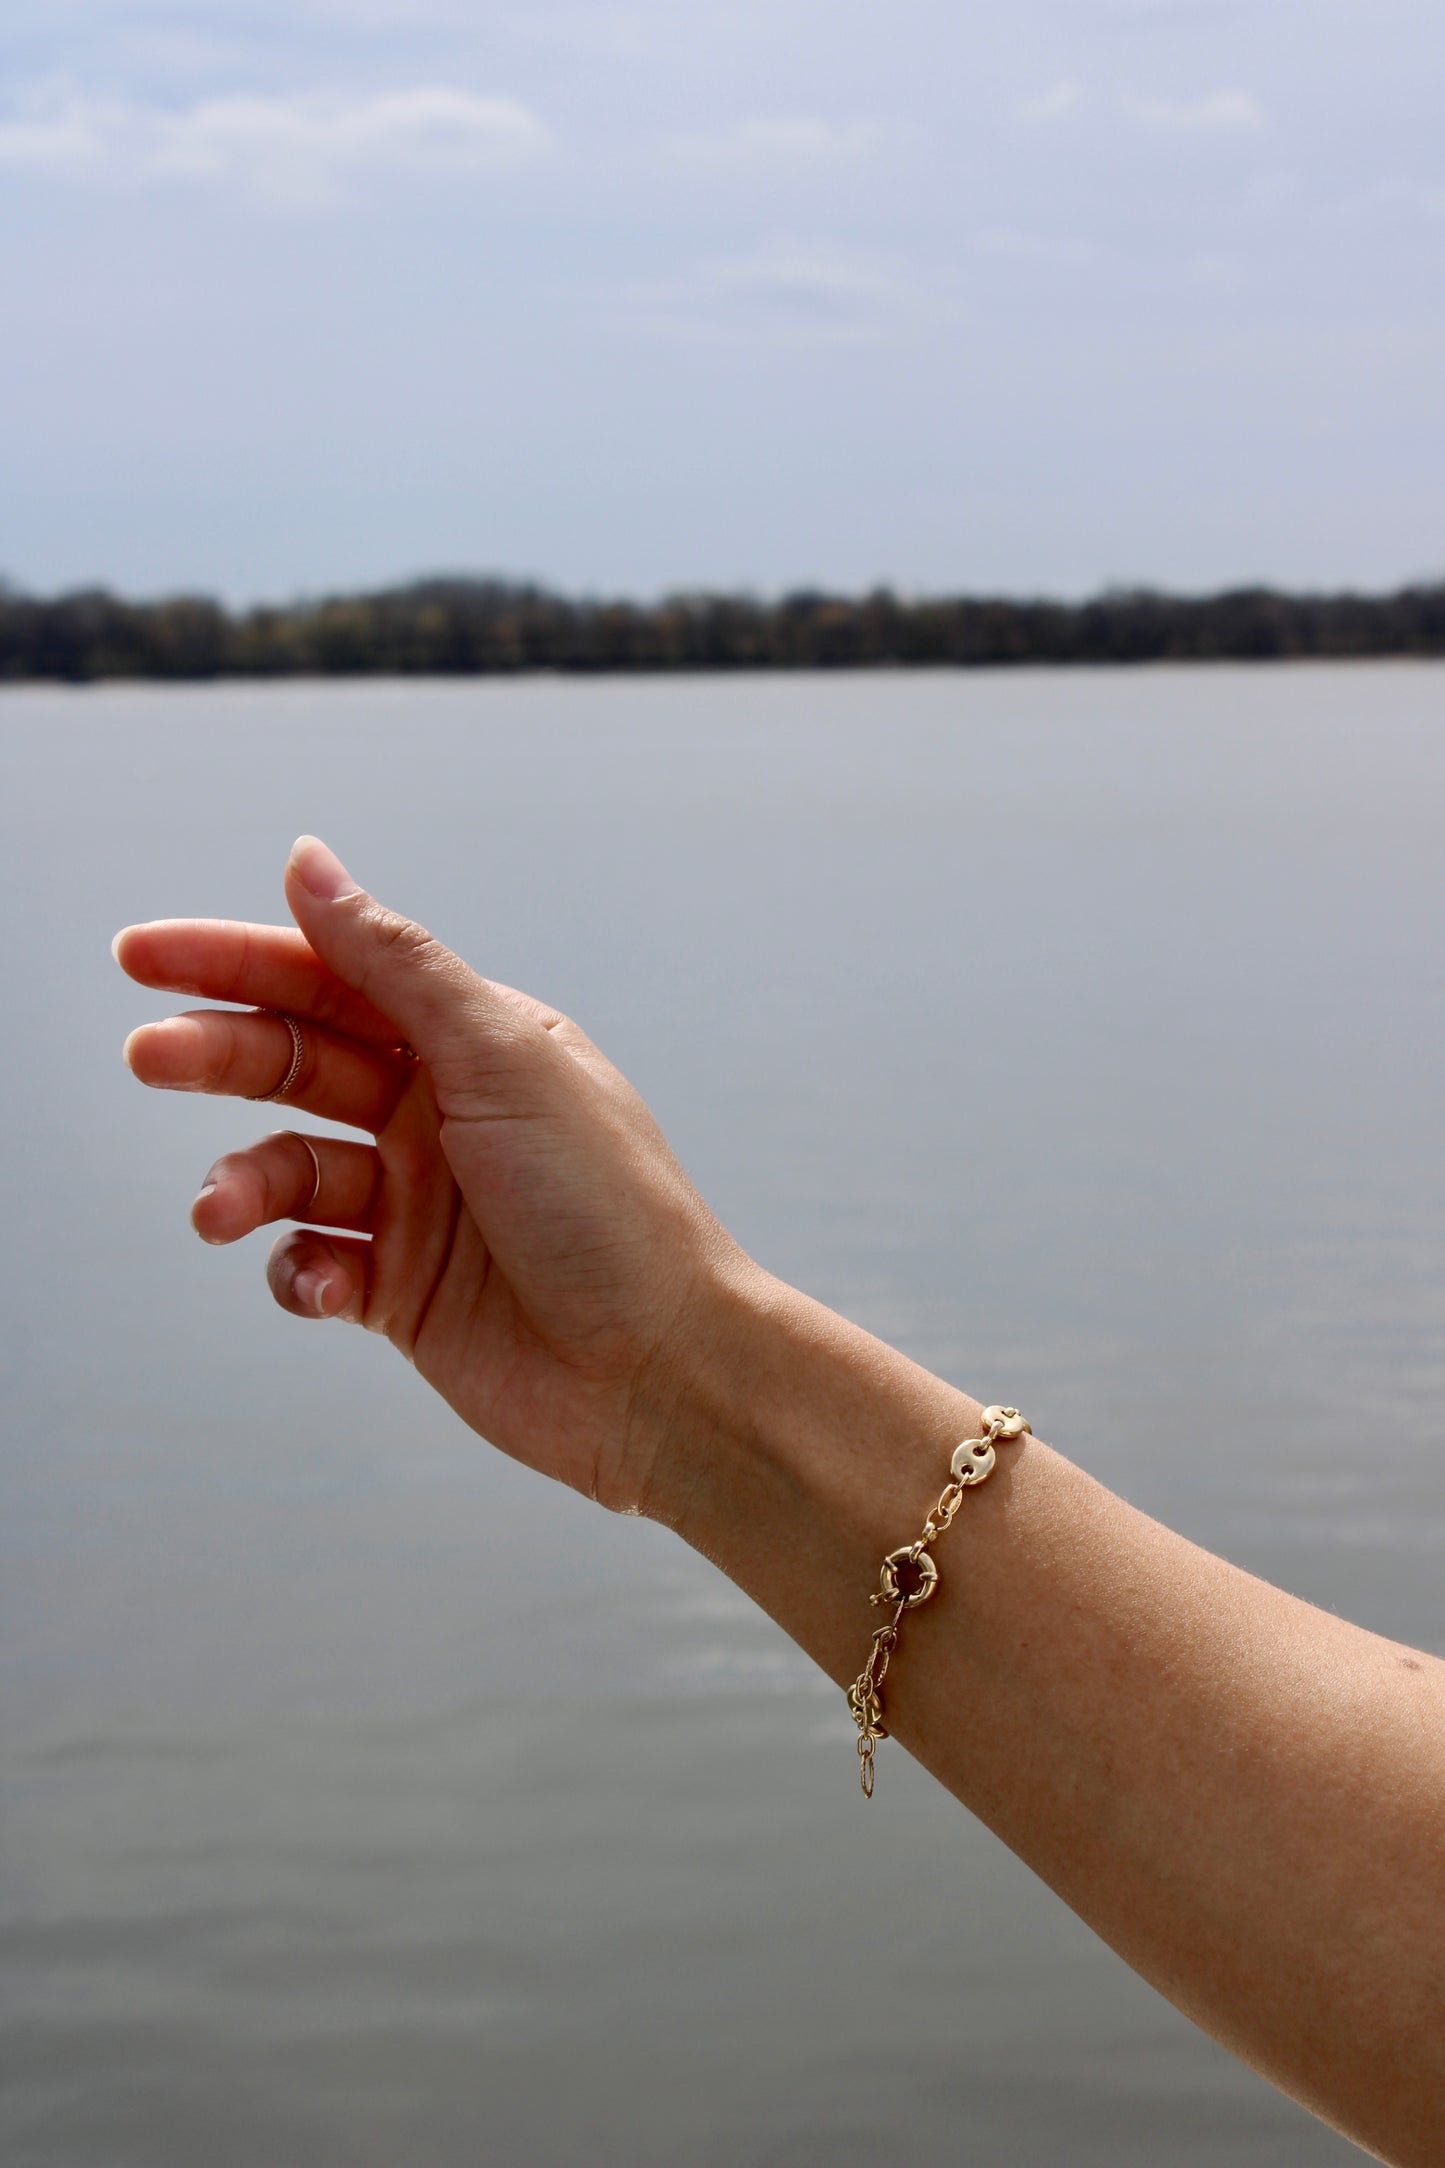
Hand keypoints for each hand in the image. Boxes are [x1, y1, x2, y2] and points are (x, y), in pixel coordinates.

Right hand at [115, 836, 749, 1510]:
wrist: (661, 1371)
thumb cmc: (607, 1204)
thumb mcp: (501, 1058)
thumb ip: (394, 965)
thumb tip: (308, 863)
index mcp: (472, 1042)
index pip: (333, 978)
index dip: (236, 961)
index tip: (143, 957)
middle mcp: (439, 1114)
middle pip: (296, 1064)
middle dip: (217, 1056)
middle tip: (148, 1058)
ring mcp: (417, 1205)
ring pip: (289, 1172)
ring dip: (244, 1184)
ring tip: (220, 1211)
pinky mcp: (401, 1293)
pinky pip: (311, 1266)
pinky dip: (298, 1274)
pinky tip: (327, 1288)